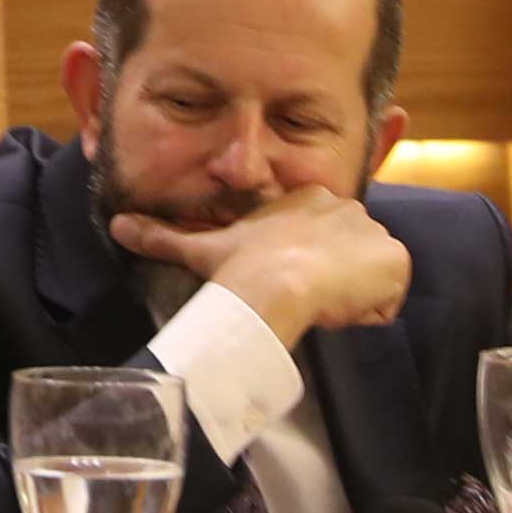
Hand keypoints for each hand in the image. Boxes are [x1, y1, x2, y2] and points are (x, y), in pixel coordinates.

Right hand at [104, 188, 412, 341]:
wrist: (279, 282)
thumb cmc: (242, 264)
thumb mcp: (200, 248)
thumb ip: (161, 235)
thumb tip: (115, 225)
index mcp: (307, 199)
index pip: (320, 239)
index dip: (305, 267)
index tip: (286, 284)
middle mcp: (347, 207)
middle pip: (348, 256)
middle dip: (331, 281)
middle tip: (302, 299)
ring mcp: (374, 232)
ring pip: (369, 275)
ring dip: (351, 296)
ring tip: (321, 308)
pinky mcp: (395, 260)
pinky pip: (389, 294)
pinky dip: (372, 309)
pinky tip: (345, 313)